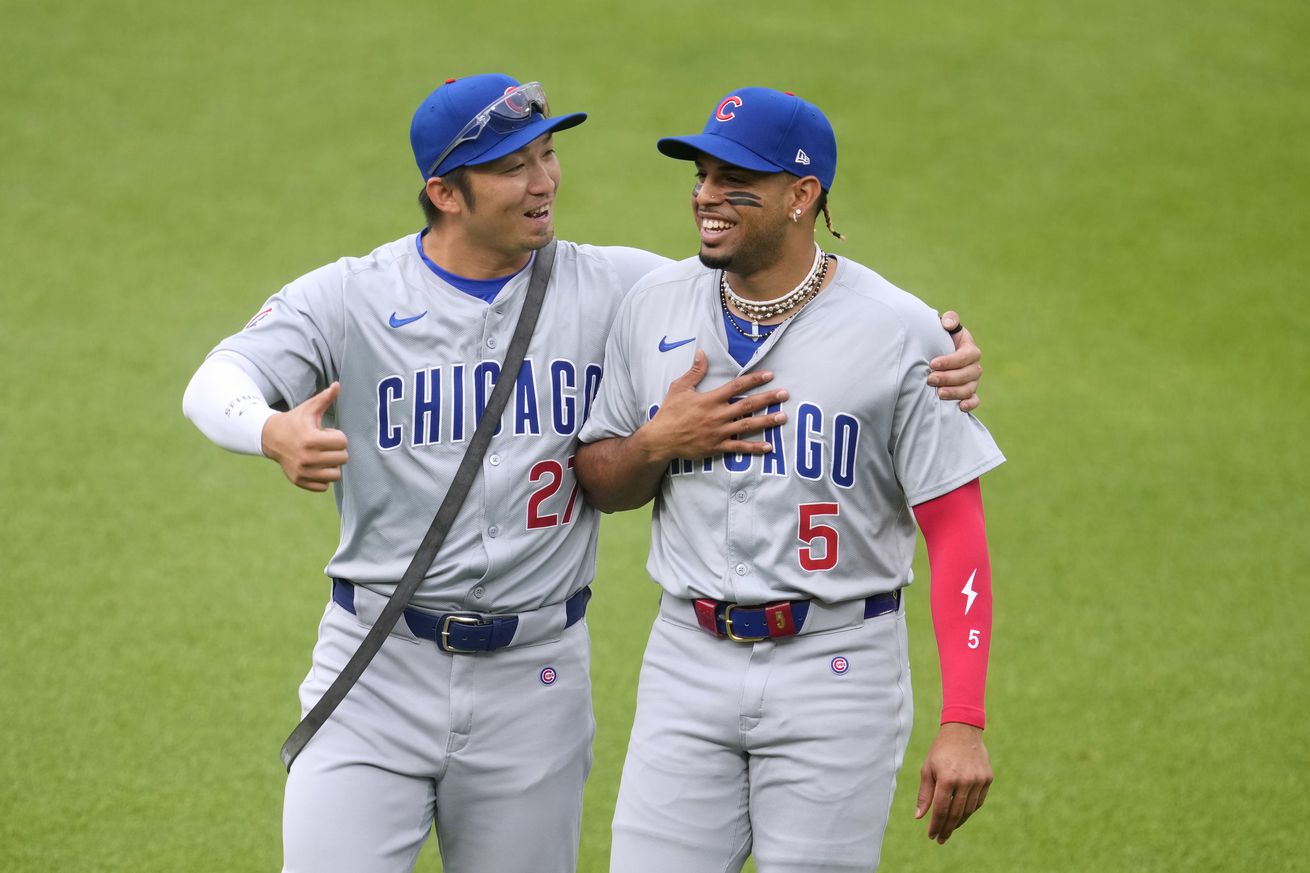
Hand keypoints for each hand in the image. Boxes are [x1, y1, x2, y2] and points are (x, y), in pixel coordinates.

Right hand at [261, 382, 349, 491]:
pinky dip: (322, 477)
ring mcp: (302, 472)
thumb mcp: (309, 408)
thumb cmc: (295, 421)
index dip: (337, 436)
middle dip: (336, 450)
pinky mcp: (299, 481)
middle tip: (323, 444)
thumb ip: (325, 398)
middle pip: (342, 458)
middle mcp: (306, 458)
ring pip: (335, 474)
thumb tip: (337, 385)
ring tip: (321, 455)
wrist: (271, 437)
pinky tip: (315, 466)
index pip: (343, 442)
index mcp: (311, 439)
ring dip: (331, 464)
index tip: (326, 433)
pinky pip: (324, 486)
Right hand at [636, 350, 787, 462]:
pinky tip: (769, 446)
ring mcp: (718, 432)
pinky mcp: (717, 447)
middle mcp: (717, 415)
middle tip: (785, 394)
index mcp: (710, 399)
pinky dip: (754, 448)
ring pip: (748, 425)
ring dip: (767, 421)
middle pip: (748, 405)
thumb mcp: (679, 388)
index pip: (737, 386)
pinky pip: (739, 447)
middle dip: (768, 399)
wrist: (660, 439)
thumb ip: (694, 372)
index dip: (754, 379)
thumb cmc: (669, 412)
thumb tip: (702, 353)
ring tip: (783, 417)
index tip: (770, 375)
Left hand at [915, 722, 992, 843]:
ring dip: (958, 822)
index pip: (940, 809)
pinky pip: (978, 801)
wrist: (963, 731)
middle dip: (946, 828)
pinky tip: (961, 816)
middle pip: (955, 813)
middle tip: (940, 839)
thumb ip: (924, 794)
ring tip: (949, 829)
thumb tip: (919, 817)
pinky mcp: (987, 779)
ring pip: (968, 810)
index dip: (935, 825)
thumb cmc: (940, 751)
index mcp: (946, 778)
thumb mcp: (927, 769)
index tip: (931, 836)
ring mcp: (978, 780)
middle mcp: (965, 780)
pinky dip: (969, 811)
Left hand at [929, 311, 981, 411]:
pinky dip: (969, 404)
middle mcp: (974, 365)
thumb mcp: (945, 325)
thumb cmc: (940, 337)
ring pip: (969, 388)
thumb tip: (948, 323)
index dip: (950, 361)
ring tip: (938, 393)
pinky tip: (960, 407)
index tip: (933, 363)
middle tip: (930, 379)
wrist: (937, 351)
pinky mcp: (969, 392)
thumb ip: (949, 319)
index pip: (965, 356)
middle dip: (948, 378)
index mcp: (970, 349)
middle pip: (967, 374)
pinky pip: (975, 400)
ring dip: (955, 392)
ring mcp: (973, 380)